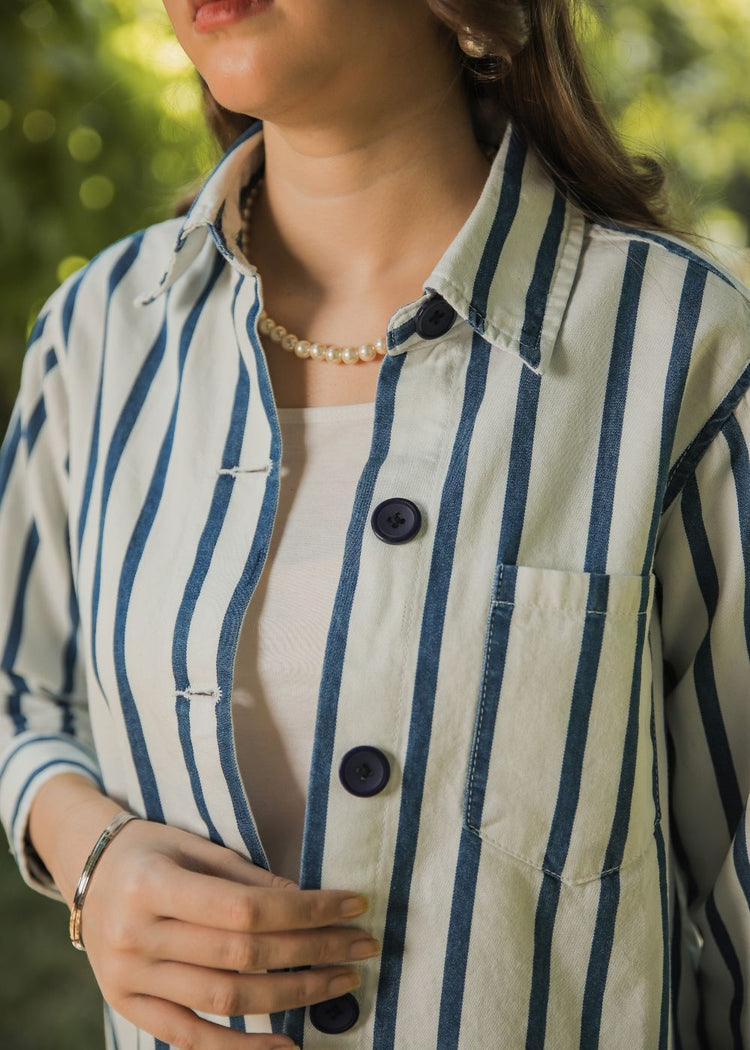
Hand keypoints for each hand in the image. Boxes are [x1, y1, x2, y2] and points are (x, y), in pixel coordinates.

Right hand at [77, 818, 378, 1048]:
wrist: (88, 875)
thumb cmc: (151, 851)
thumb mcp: (194, 846)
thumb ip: (245, 877)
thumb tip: (305, 900)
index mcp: (154, 884)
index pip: (247, 908)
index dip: (307, 910)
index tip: (354, 906)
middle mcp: (137, 935)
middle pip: (243, 955)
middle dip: (313, 951)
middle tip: (361, 946)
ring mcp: (130, 978)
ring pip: (227, 998)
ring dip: (293, 995)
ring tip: (340, 983)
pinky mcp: (129, 1007)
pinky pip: (192, 1038)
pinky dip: (242, 1048)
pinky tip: (287, 1044)